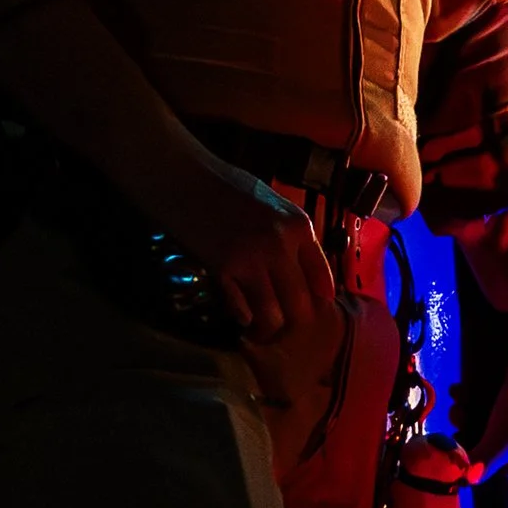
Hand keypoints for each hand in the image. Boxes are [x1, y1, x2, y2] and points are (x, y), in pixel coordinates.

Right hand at [153, 152, 335, 341]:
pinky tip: (242, 316)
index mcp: (299, 226)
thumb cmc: (228, 186)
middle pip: (300, 306)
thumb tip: (304, 273)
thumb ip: (291, 236)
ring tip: (263, 329)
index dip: (317, 300)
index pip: (322, 280)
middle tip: (286, 327)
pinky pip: (241, 309)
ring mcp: (252, 259)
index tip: (310, 307)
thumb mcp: (273, 204)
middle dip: (293, 323)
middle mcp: (281, 245)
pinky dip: (243, 316)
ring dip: (268, 327)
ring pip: (272, 316)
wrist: (185, 177)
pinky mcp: (224, 269)